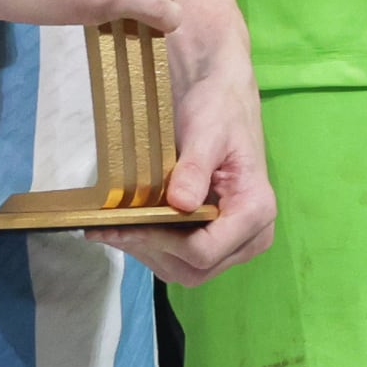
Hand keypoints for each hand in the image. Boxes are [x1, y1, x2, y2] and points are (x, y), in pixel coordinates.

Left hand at [98, 14, 276, 284]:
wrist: (220, 96)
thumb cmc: (218, 108)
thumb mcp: (207, 132)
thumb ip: (194, 168)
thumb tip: (181, 204)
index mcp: (257, 211)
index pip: (205, 250)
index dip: (162, 242)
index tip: (125, 224)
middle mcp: (250, 235)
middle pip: (194, 268)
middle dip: (151, 250)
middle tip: (110, 227)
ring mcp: (233, 242)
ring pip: (184, 270)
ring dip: (146, 252)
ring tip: (111, 227)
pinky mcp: (214, 238)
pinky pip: (180, 258)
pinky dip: (151, 247)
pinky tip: (124, 227)